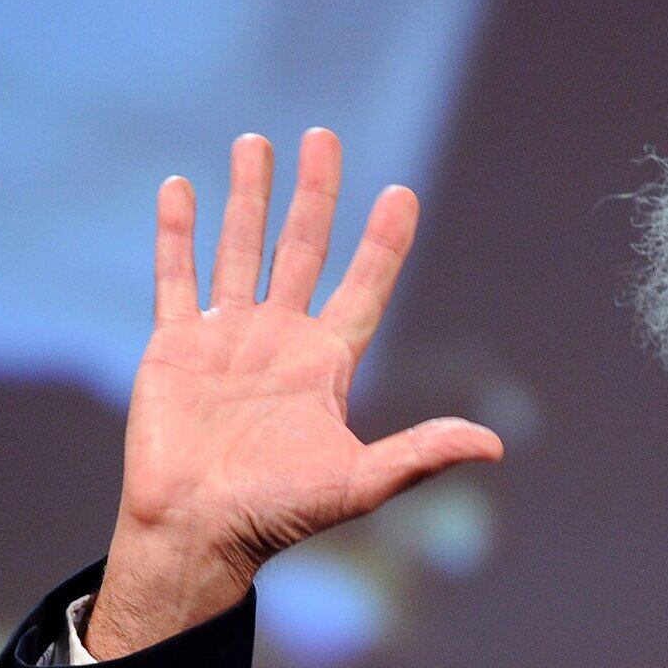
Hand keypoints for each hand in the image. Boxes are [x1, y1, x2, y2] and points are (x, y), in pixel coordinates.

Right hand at [87, 128, 503, 656]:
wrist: (197, 531)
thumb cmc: (278, 515)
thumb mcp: (360, 482)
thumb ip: (422, 455)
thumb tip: (494, 445)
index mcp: (325, 366)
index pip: (363, 287)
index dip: (383, 243)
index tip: (402, 195)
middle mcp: (280, 341)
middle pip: (303, 249)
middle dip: (315, 194)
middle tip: (323, 137)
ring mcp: (226, 339)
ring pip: (241, 248)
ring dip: (248, 196)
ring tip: (256, 142)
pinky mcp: (174, 346)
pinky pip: (176, 277)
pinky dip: (178, 233)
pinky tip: (182, 188)